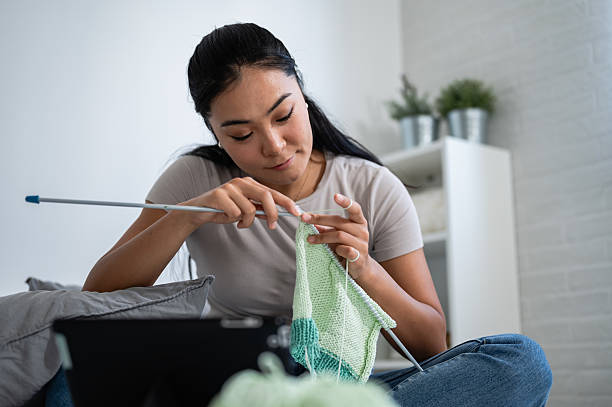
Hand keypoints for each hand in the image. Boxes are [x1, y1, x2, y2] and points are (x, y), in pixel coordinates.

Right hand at [180, 177, 300, 228]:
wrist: (199, 211)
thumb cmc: (223, 210)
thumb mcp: (244, 209)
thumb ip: (259, 209)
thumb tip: (276, 214)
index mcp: (249, 184)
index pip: (272, 192)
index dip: (286, 202)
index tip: (297, 212)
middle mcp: (241, 182)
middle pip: (265, 197)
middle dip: (272, 213)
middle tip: (272, 226)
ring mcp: (230, 187)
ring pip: (250, 209)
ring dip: (246, 221)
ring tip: (237, 221)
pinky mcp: (219, 195)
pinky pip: (235, 213)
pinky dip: (233, 220)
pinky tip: (226, 217)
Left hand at [300, 193, 370, 279]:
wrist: (360, 267)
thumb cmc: (347, 247)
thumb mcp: (337, 236)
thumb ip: (327, 228)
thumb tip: (310, 221)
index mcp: (359, 222)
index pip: (355, 209)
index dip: (346, 202)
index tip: (335, 196)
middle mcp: (362, 231)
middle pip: (339, 221)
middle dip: (320, 219)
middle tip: (304, 218)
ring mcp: (362, 244)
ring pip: (339, 235)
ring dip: (322, 237)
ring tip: (309, 239)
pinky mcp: (359, 256)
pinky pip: (345, 250)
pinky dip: (336, 250)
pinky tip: (332, 252)